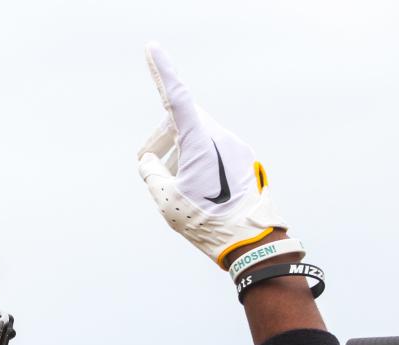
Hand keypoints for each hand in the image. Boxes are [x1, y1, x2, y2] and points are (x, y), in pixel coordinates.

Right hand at [137, 43, 293, 270]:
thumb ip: (150, 172)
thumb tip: (150, 160)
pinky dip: (197, 160)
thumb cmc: (206, 221)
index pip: (176, 97)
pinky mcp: (243, 158)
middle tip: (148, 162)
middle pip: (183, 120)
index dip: (162, 71)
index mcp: (200, 140)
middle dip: (163, 136)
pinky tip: (198, 190)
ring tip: (177, 186)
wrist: (249, 242)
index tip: (152, 48)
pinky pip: (214, 148)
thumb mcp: (165, 199)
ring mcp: (235, 145)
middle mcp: (220, 136)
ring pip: (198, 135)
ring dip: (180, 152)